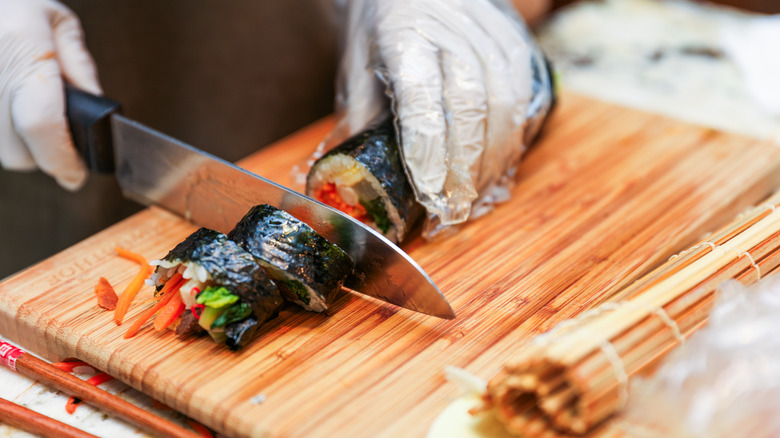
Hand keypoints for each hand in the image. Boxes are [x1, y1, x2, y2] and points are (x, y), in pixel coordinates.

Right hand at [0, 0, 100, 190]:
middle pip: (17, 153)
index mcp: (22, 49)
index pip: (42, 125)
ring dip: (19, 143)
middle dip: (44, 155)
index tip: (76, 175)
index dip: (62, 160)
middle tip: (60, 140)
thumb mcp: (58, 23)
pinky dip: (3, 130)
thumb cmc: (13, 2)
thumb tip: (98, 113)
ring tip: (31, 112)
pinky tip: (12, 108)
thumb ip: (81, 69)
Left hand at [336, 0, 551, 227]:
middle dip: (465, 167)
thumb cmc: (378, 34)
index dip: (429, 152)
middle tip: (455, 210)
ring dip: (494, 158)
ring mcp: (489, 31)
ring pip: (506, 102)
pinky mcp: (515, 39)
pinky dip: (516, 137)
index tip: (429, 194)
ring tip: (477, 196)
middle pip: (470, 106)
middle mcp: (451, 29)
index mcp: (404, 35)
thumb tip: (361, 184)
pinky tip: (500, 165)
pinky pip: (526, 95)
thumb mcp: (357, 71)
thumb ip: (363, 123)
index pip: (421, 99)